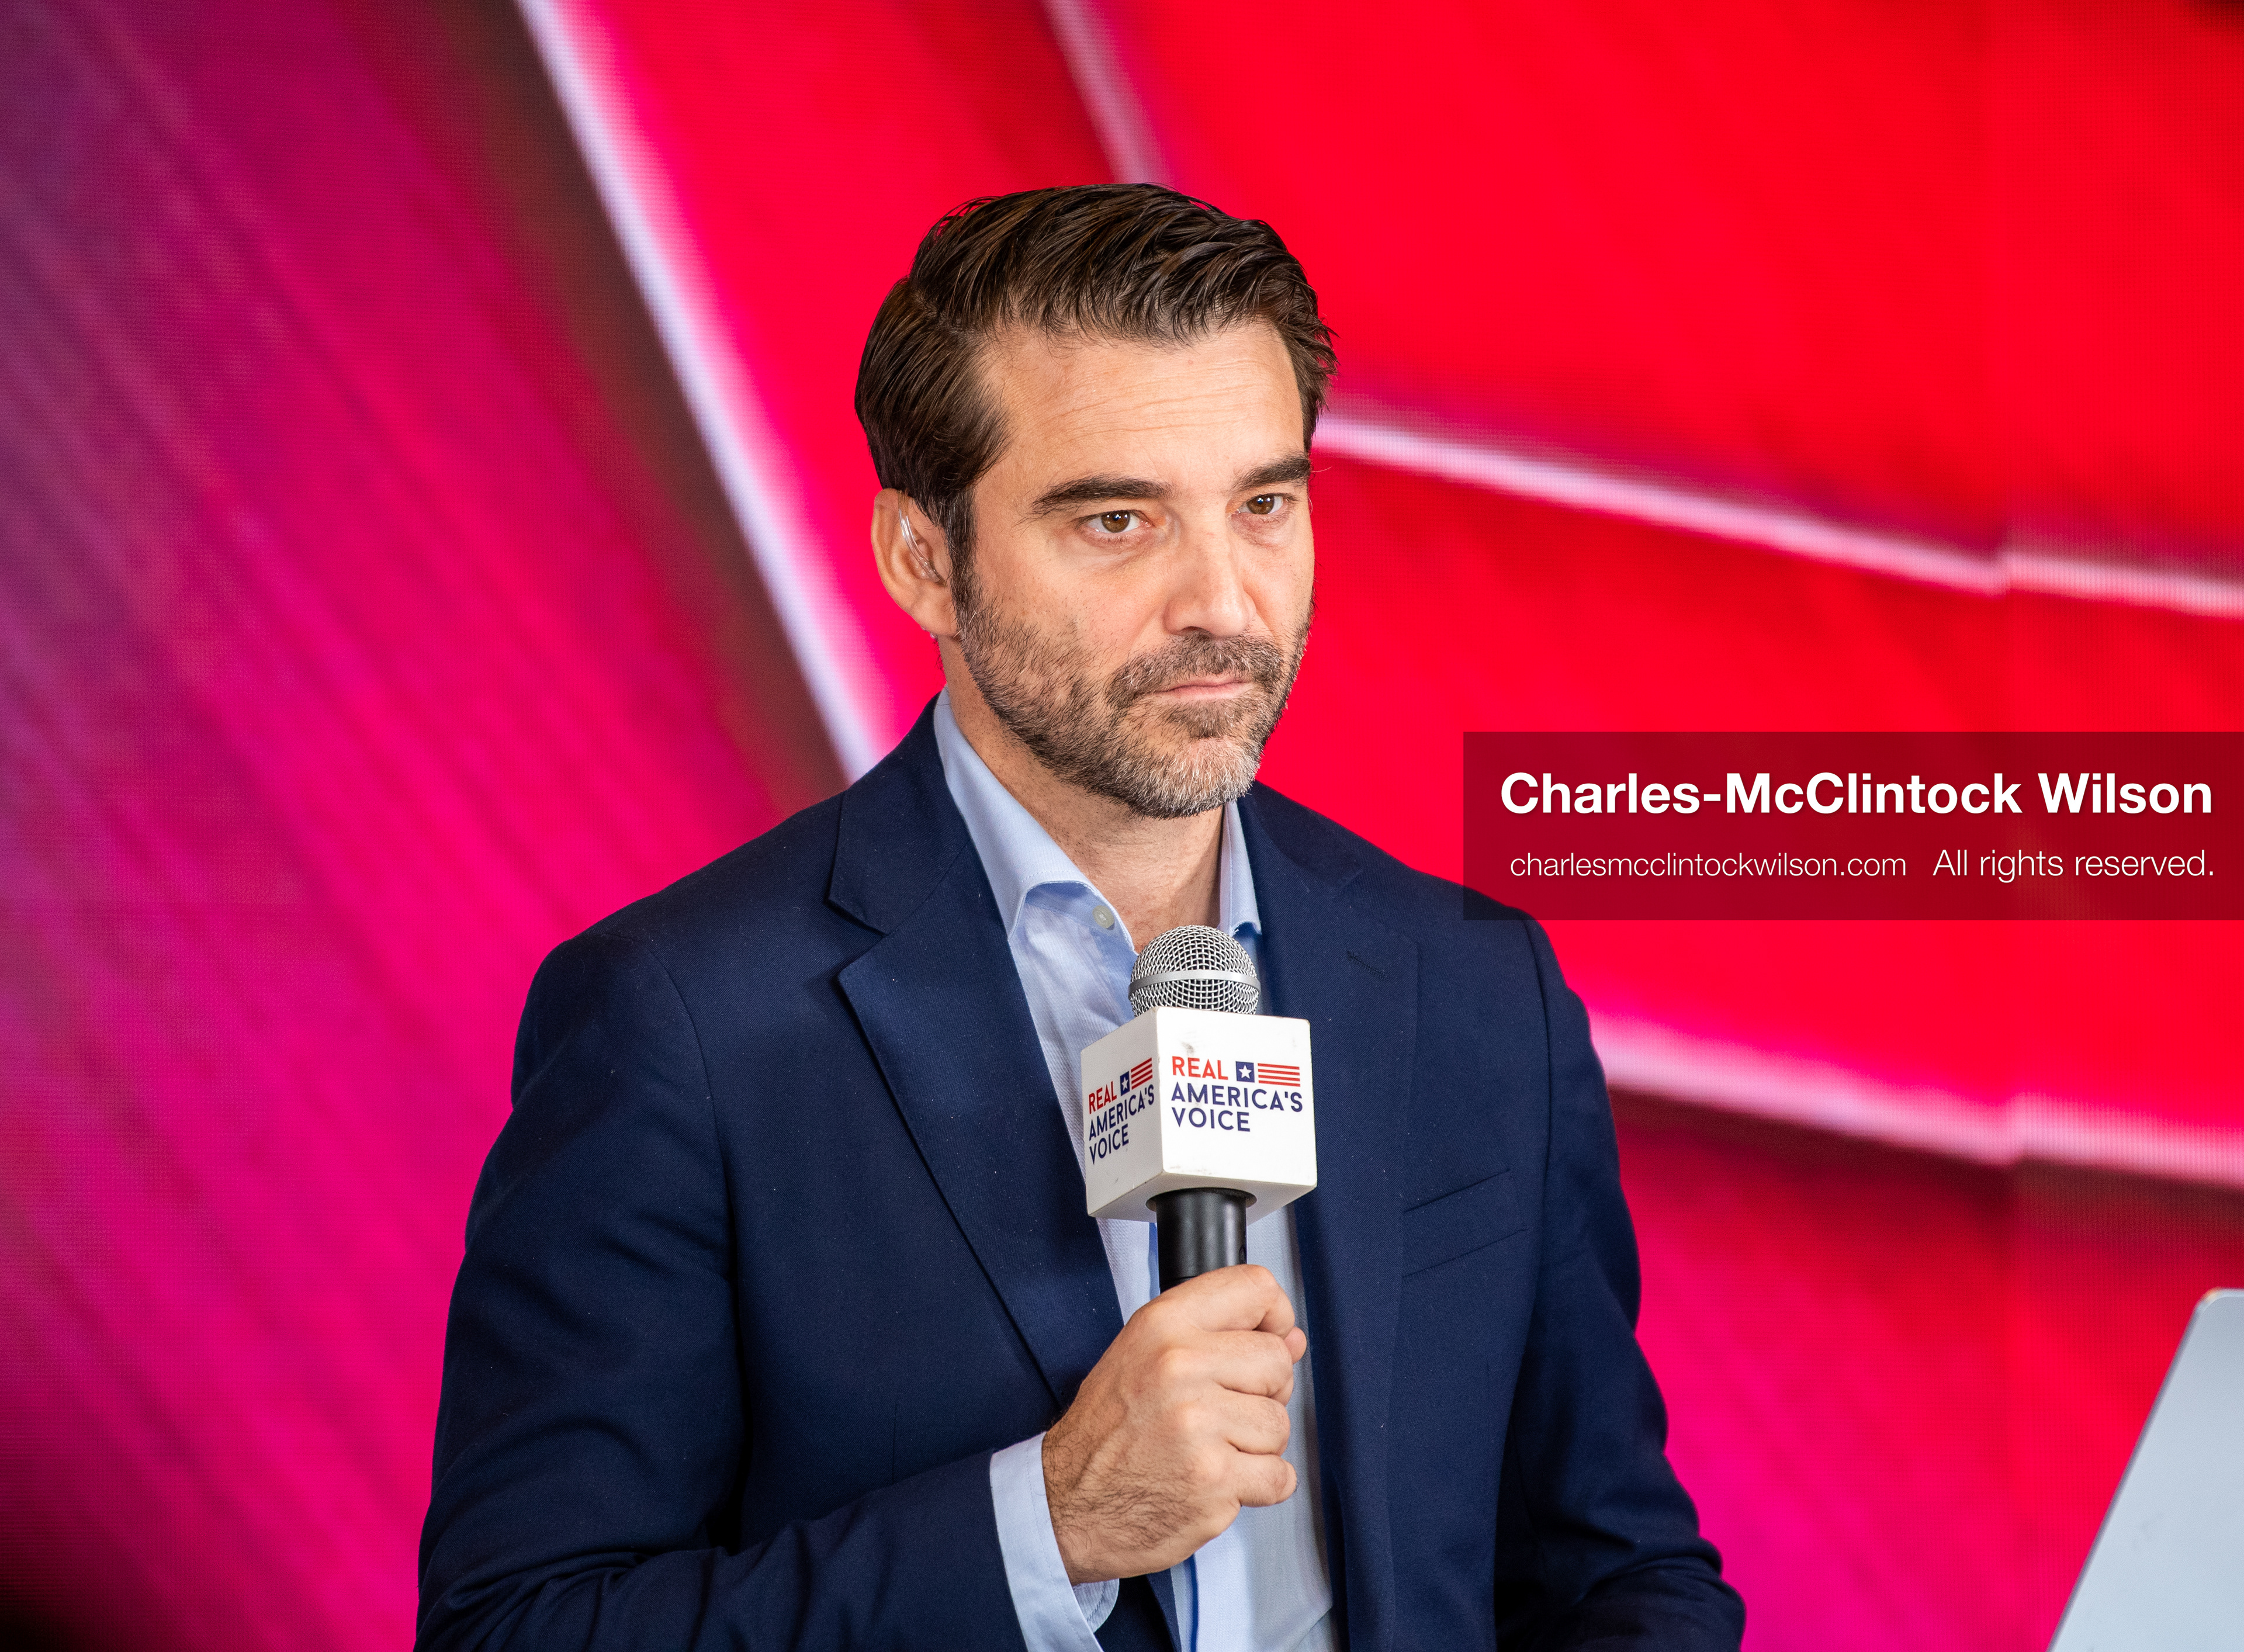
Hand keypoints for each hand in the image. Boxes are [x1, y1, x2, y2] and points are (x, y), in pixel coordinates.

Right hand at [1041, 1264, 1307, 1582]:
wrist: (1067, 1504)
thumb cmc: (1105, 1432)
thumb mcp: (1143, 1356)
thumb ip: (1217, 1338)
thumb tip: (1292, 1338)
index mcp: (1163, 1326)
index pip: (1255, 1288)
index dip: (1275, 1315)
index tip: (1268, 1338)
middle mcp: (1180, 1366)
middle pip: (1277, 1362)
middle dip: (1263, 1392)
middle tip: (1223, 1411)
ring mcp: (1198, 1425)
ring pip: (1280, 1423)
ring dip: (1257, 1445)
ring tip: (1211, 1449)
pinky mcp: (1213, 1480)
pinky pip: (1279, 1476)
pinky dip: (1260, 1485)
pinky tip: (1220, 1481)